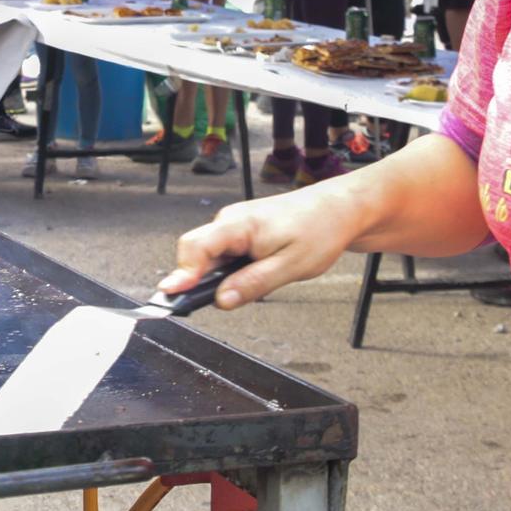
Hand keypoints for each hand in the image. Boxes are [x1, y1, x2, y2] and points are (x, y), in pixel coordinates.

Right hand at [158, 186, 362, 309]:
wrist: (339, 210)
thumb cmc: (319, 231)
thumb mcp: (289, 266)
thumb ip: (252, 284)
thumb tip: (221, 301)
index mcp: (238, 225)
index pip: (195, 247)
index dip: (181, 273)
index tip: (171, 294)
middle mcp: (230, 221)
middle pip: (195, 251)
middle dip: (198, 278)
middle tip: (211, 301)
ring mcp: (235, 225)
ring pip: (209, 254)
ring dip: (216, 275)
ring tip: (245, 286)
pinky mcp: (242, 231)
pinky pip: (222, 252)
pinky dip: (228, 269)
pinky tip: (250, 275)